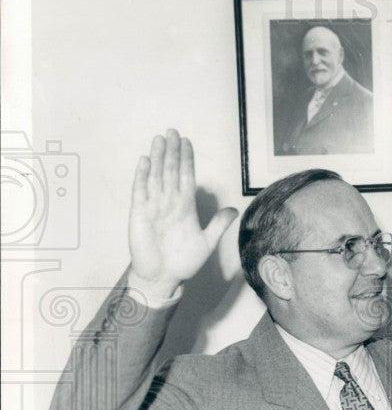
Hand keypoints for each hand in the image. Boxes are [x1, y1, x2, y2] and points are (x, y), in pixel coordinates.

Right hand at [128, 130, 237, 292]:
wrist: (163, 278)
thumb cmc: (183, 261)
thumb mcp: (207, 241)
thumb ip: (218, 224)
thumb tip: (234, 210)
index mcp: (185, 207)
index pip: (186, 177)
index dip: (186, 160)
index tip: (187, 142)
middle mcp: (169, 203)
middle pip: (170, 172)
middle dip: (172, 152)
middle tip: (173, 131)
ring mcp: (154, 207)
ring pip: (156, 177)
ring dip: (158, 158)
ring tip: (160, 140)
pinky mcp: (139, 214)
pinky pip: (141, 191)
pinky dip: (142, 176)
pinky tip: (145, 161)